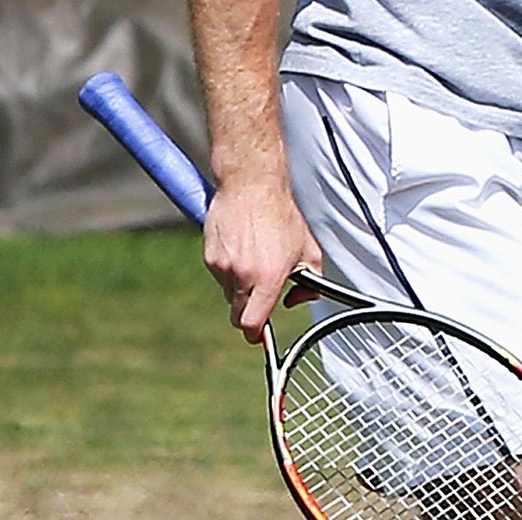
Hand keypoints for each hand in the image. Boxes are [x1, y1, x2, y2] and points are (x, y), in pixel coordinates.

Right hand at [203, 177, 321, 341]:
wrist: (251, 185)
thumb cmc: (281, 214)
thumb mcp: (308, 247)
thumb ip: (311, 278)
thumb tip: (302, 299)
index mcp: (269, 276)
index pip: (253, 323)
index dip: (256, 334)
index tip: (259, 335)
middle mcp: (243, 275)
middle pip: (238, 315)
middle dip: (249, 312)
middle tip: (260, 298)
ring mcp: (223, 266)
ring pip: (228, 294)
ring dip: (240, 287)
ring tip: (254, 259)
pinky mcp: (209, 256)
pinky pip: (219, 275)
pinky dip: (229, 269)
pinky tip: (241, 248)